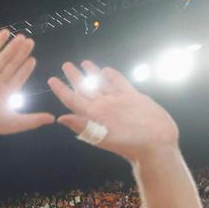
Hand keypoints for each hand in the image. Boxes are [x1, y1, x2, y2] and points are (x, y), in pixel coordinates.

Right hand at [0, 30, 53, 137]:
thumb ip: (34, 119)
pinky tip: (5, 33)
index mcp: (2, 95)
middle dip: (21, 54)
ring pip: (3, 57)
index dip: (25, 69)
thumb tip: (52, 119)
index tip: (33, 60)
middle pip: (11, 65)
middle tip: (30, 43)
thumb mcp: (16, 122)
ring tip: (22, 37)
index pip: (17, 78)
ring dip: (12, 46)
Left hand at [48, 61, 179, 162]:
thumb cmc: (129, 144)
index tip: (52, 79)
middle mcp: (103, 107)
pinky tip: (106, 71)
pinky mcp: (134, 98)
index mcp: (93, 115)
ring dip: (92, 74)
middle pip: (85, 89)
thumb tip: (60, 118)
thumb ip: (83, 125)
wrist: (156, 145)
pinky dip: (113, 77)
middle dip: (75, 77)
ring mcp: (118, 101)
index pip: (73, 99)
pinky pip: (120, 84)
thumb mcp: (102, 136)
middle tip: (66, 65)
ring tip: (84, 63)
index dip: (62, 90)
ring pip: (101, 84)